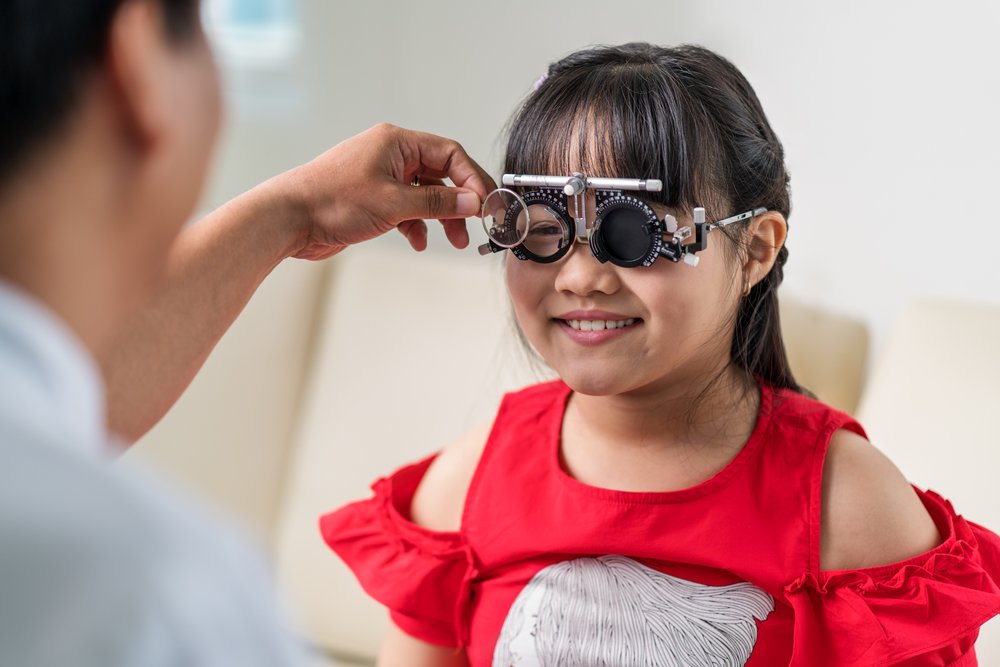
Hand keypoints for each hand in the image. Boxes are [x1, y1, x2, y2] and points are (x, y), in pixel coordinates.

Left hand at [278, 123, 495, 259]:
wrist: (289, 218)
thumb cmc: (331, 200)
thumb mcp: (393, 202)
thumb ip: (436, 203)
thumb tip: (471, 202)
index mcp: (396, 142)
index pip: (449, 154)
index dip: (472, 179)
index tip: (487, 203)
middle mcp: (390, 155)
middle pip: (440, 175)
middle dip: (458, 203)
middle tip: (475, 225)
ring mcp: (380, 177)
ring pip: (424, 195)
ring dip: (440, 218)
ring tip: (454, 240)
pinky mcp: (371, 199)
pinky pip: (406, 209)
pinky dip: (416, 225)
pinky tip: (416, 241)